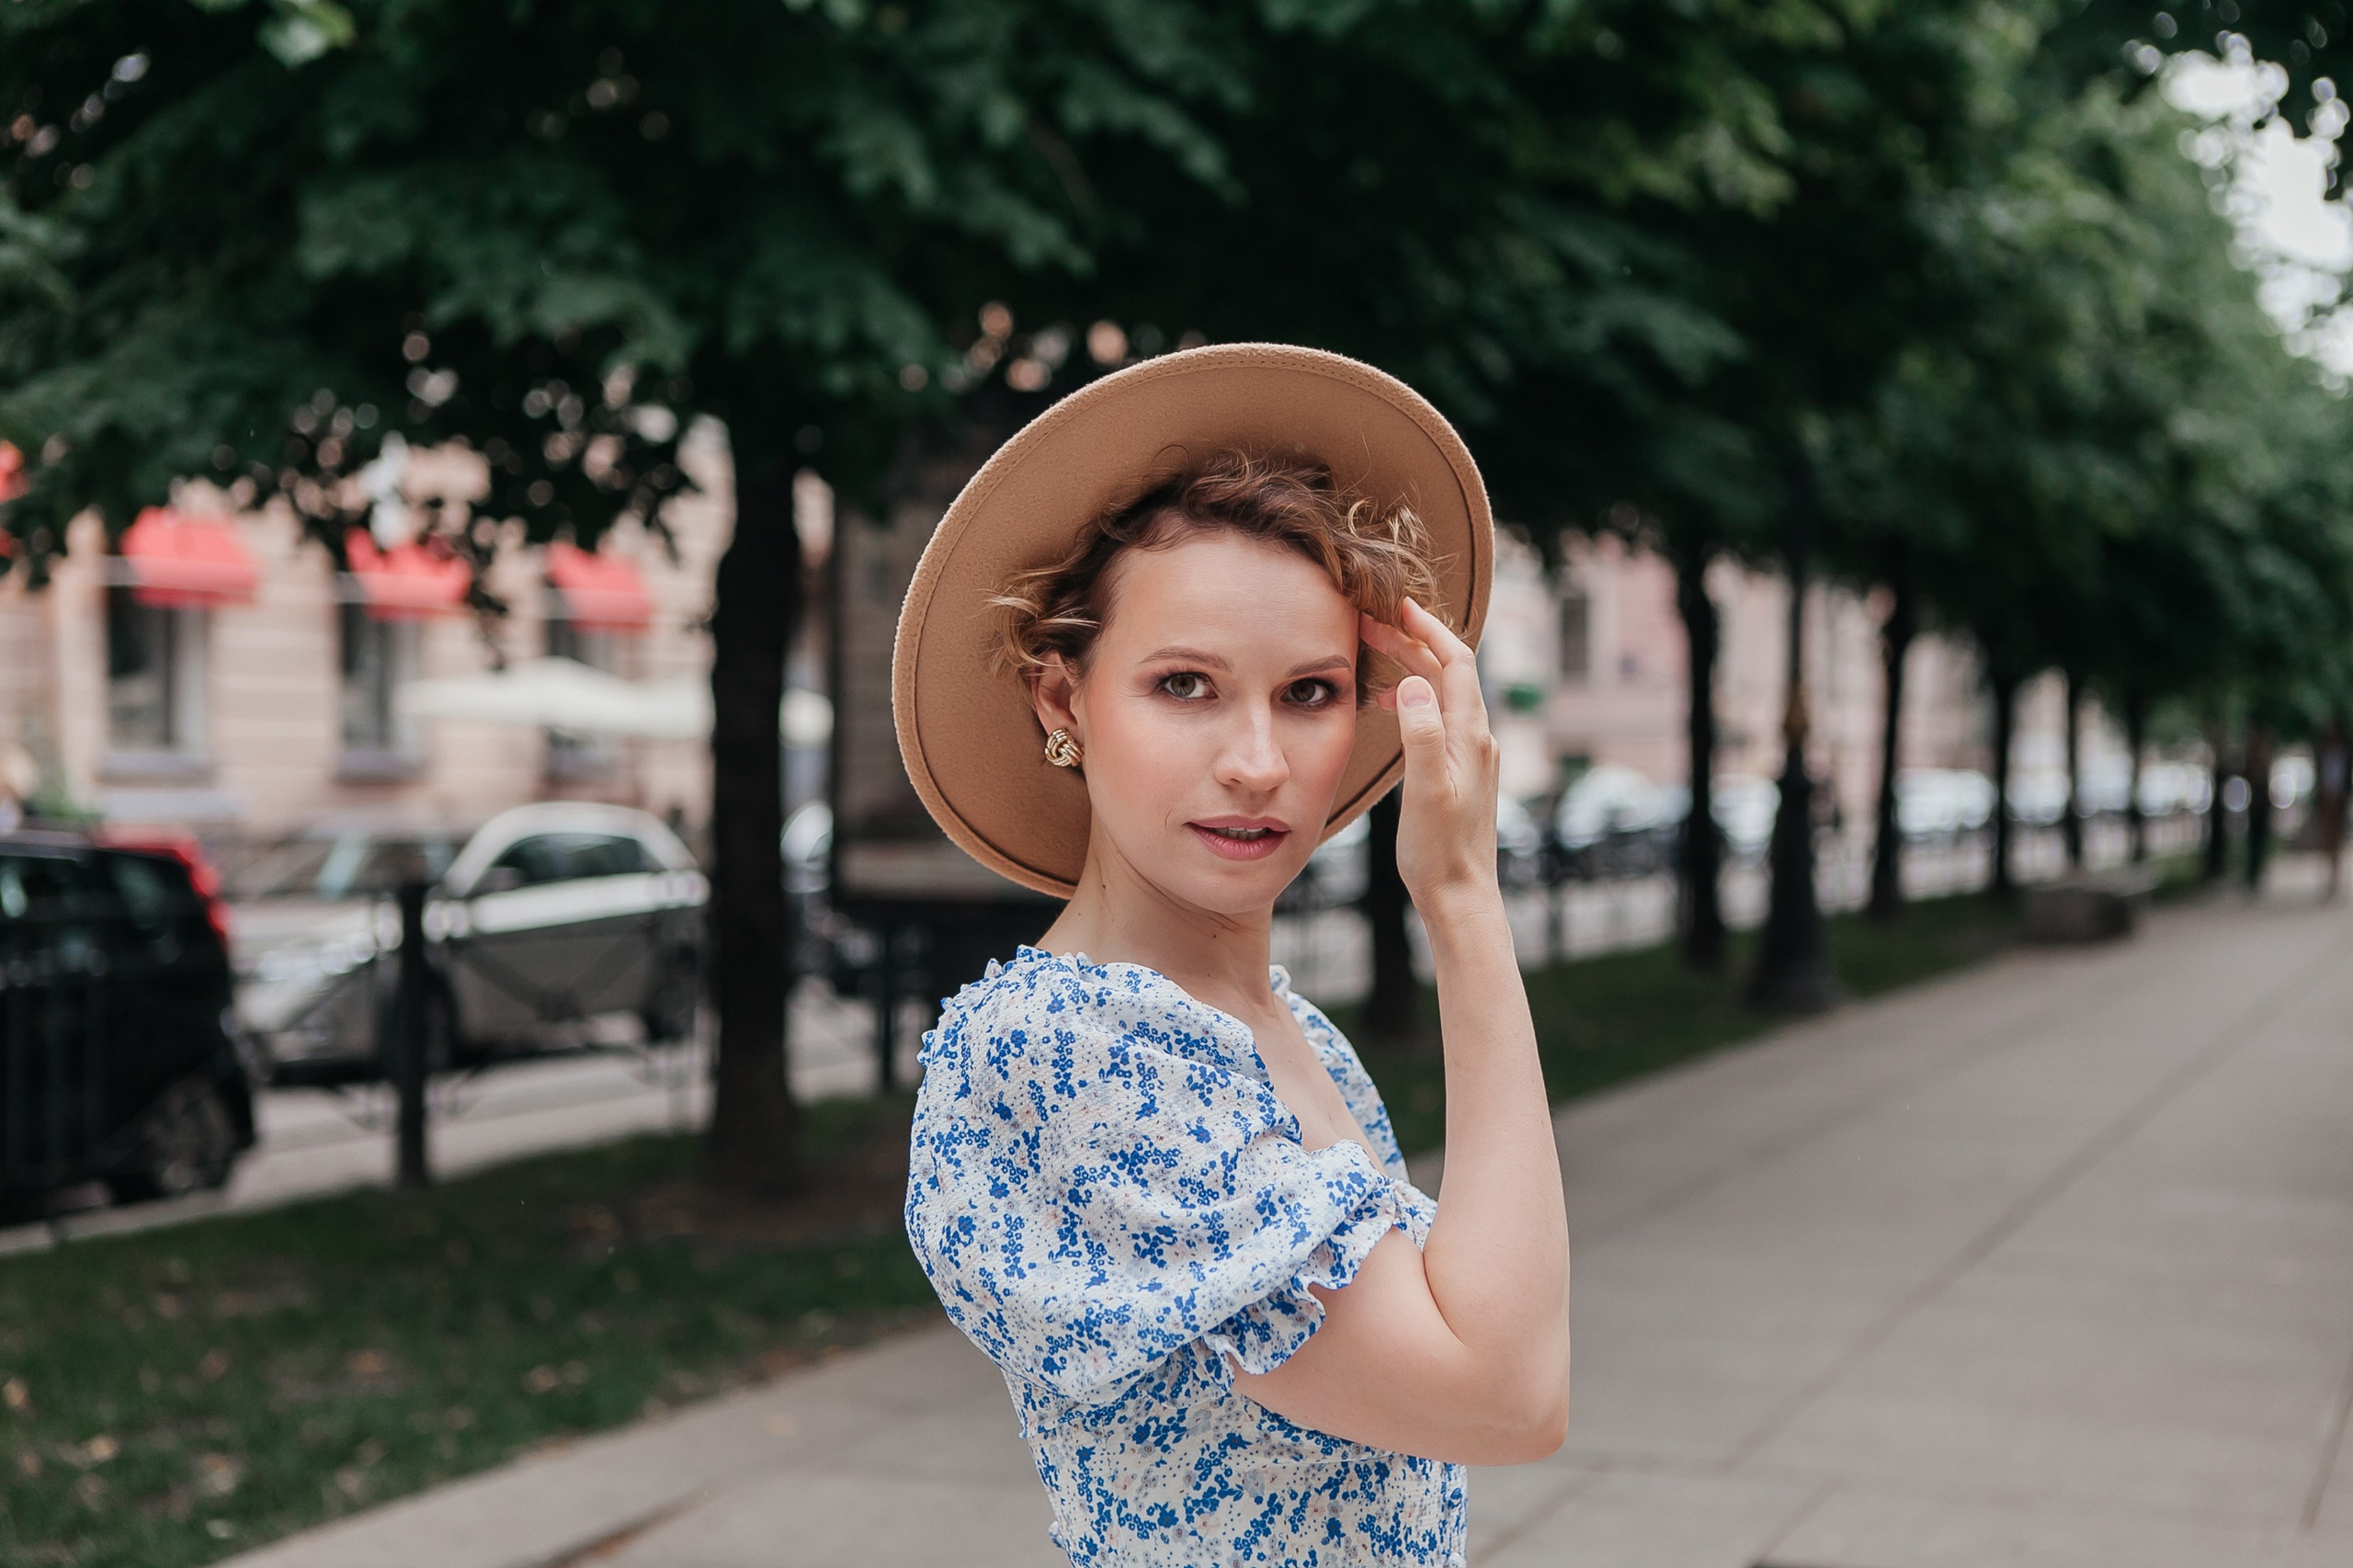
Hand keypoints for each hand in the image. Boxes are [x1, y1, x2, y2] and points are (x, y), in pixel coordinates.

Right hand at [1361, 599, 1500, 905]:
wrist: (1460, 896)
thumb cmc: (1439, 850)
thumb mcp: (1426, 790)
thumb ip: (1422, 734)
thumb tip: (1414, 682)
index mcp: (1471, 735)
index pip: (1457, 662)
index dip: (1429, 629)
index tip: (1399, 606)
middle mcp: (1478, 738)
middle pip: (1448, 673)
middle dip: (1411, 643)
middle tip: (1370, 624)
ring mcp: (1471, 755)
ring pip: (1442, 694)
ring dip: (1410, 669)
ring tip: (1373, 657)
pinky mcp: (1461, 771)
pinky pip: (1438, 718)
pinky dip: (1413, 700)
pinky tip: (1390, 710)